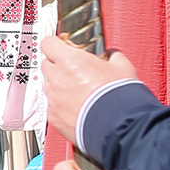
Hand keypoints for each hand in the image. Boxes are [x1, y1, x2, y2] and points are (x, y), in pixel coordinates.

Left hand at [42, 34, 139, 148]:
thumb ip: (112, 56)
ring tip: (78, 92)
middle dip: (58, 65)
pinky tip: (77, 108)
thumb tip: (112, 55)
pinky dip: (61, 105)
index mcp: (69, 61)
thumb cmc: (119, 96)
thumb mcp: (123, 67)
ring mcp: (53, 98)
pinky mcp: (53, 117)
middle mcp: (56, 78)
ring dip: (59, 85)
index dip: (56, 44)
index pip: (48, 43)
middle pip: (47, 64)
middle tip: (74, 70)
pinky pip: (52, 106)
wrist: (117, 126)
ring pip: (48, 86)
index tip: (63, 47)